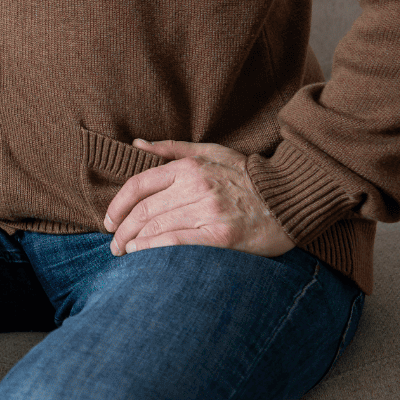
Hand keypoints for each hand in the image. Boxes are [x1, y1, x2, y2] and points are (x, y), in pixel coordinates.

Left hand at [103, 139, 294, 257]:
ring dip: (132, 242)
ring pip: (156, 227)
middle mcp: (195, 187)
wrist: (290, 196)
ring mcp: (208, 211)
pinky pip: (176, 242)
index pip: (138, 185)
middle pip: (143, 210)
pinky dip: (152, 249)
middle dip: (121, 230)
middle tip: (114, 245)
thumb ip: (171, 149)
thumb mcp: (210, 152)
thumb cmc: (246, 175)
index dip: (117, 205)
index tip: (109, 221)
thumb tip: (136, 144)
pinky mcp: (221, 235)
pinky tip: (141, 255)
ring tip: (124, 252)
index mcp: (189, 166)